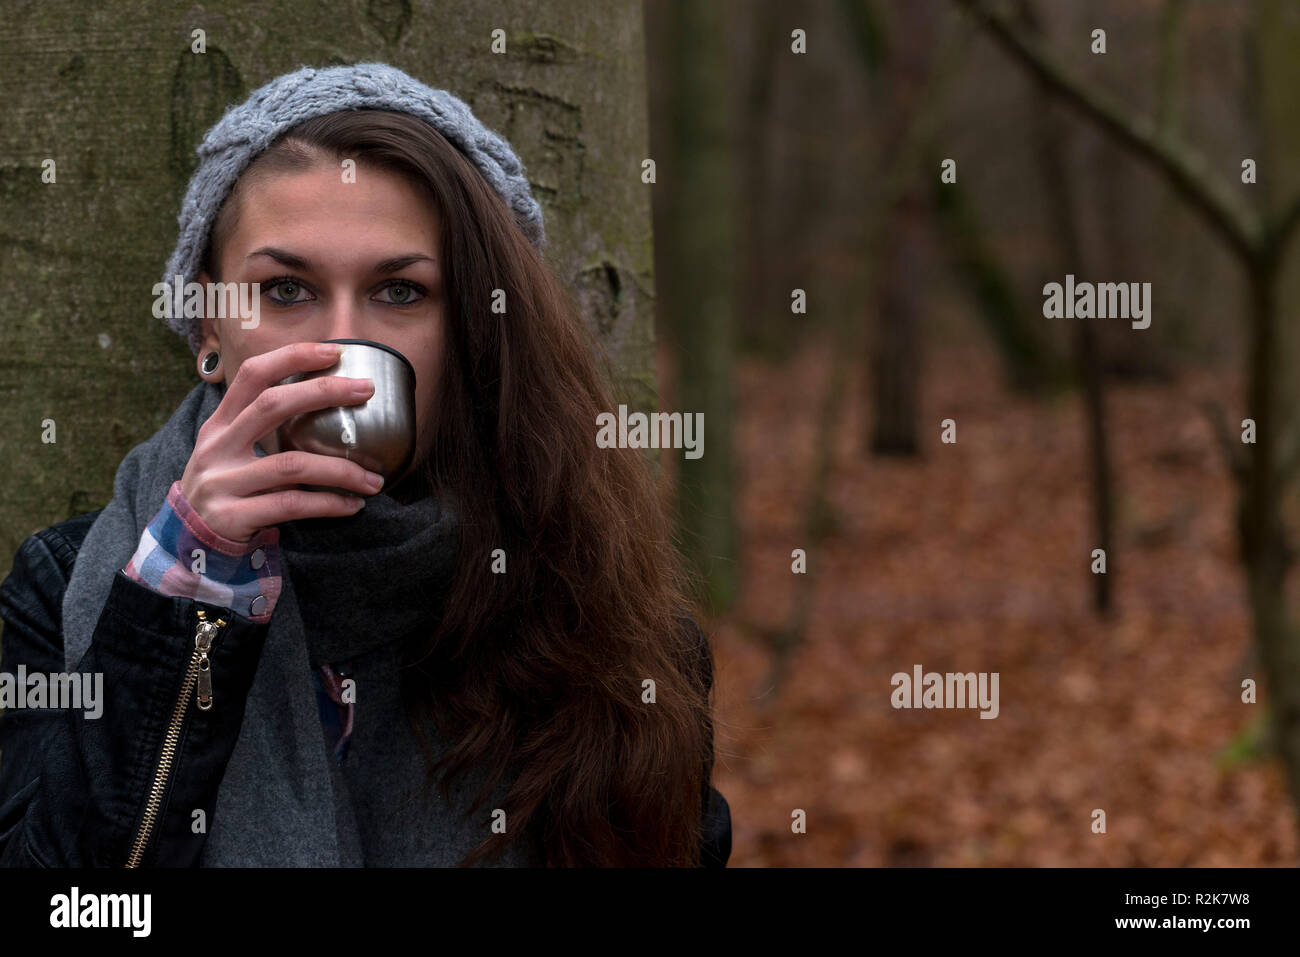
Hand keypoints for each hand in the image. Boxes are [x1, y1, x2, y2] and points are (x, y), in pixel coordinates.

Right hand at [179, 341, 383, 541]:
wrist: (189, 541)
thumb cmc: (228, 487)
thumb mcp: (233, 450)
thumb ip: (265, 427)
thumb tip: (331, 399)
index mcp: (220, 423)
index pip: (254, 374)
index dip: (293, 357)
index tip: (336, 351)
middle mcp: (218, 446)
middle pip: (272, 405)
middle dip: (324, 392)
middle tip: (367, 391)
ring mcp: (222, 482)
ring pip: (292, 464)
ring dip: (341, 470)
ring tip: (374, 479)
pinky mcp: (233, 517)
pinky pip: (292, 505)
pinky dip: (329, 503)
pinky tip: (353, 504)